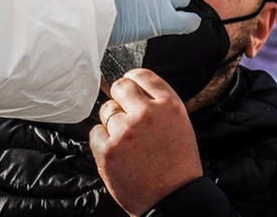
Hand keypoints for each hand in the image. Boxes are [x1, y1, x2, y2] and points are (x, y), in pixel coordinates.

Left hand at [90, 68, 201, 215]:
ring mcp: (125, 131)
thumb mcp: (180, 124)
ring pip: (106, 111)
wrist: (174, 200)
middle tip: (126, 115)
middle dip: (120, 99)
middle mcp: (146, 113)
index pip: (141, 75)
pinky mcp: (108, 150)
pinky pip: (95, 132)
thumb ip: (159, 104)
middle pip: (120, 88)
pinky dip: (102, 141)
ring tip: (126, 141)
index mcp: (169, 104)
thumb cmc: (178, 164)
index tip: (130, 88)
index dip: (132, 82)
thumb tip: (134, 89)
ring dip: (112, 122)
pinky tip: (117, 152)